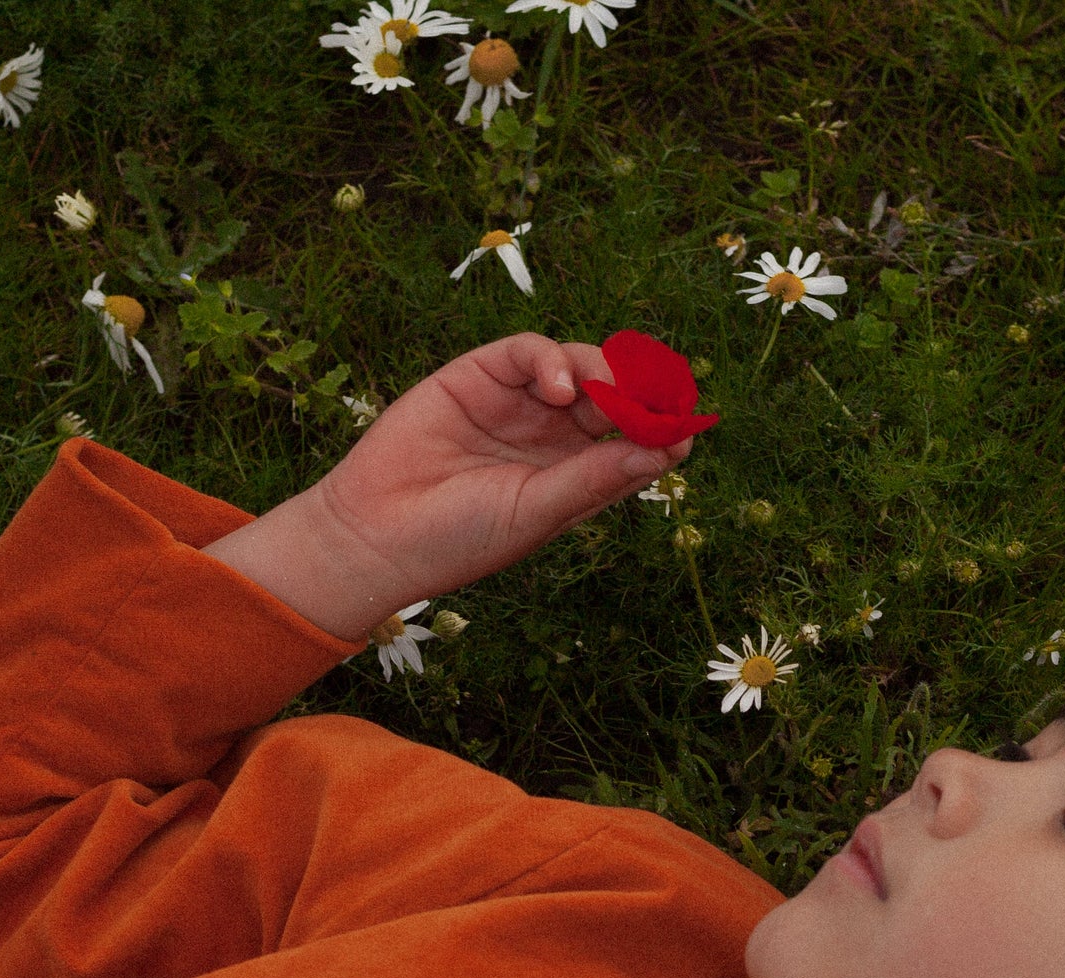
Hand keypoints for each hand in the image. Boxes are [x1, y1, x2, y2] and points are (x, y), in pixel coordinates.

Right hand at [202, 333, 698, 640]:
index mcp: (574, 476)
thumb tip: (664, 453)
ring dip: (600, 372)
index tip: (687, 429)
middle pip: (614, 399)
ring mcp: (517, 403)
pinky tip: (557, 386)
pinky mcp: (478, 375)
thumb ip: (595, 478)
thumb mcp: (538, 512)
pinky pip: (528, 352)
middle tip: (658, 394)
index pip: (634, 443)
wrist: (377, 534)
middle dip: (639, 392)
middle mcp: (552, 437)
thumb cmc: (460, 539)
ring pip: (578, 367)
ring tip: (599, 392)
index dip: (663, 430)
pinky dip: (550, 359)